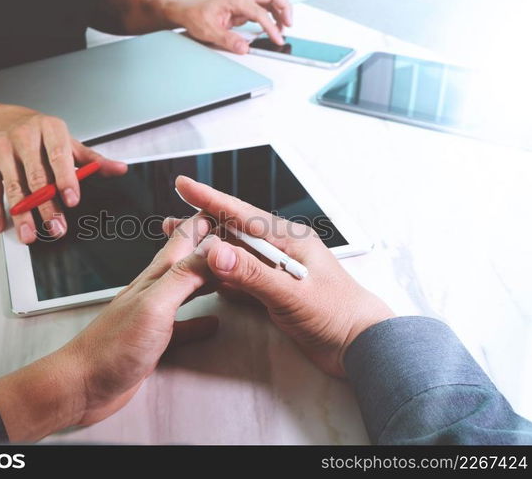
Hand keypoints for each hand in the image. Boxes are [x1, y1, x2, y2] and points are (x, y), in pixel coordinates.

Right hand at [0, 105, 127, 243]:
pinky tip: (1, 225)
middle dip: (46, 206)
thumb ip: (92, 159)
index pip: (59, 156)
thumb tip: (120, 169)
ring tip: (30, 235)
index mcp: (49, 129)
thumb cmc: (38, 133)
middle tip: (56, 227)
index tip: (72, 200)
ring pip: (13, 186)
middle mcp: (24, 136)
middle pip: (36, 177)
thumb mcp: (66, 141)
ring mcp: (2, 148)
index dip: (66, 180)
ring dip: (21, 214)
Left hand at [0, 215, 217, 440]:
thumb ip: (183, 277)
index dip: (206, 221)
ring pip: (188, 287)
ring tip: (228, 270)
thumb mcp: (154, 306)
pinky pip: (184, 325)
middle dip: (212, 245)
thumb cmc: (111, 348)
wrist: (82, 385)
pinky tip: (212, 322)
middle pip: (189, 259)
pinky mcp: (155, 340)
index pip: (185, 237)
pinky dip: (201, 320)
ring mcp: (154, 314)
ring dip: (208, 276)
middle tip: (236, 235)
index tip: (228, 208)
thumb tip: (213, 250)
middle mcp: (155, 290)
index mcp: (156, 277)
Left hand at [164, 0, 291, 53]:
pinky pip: (263, 8)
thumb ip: (228, 40)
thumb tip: (244, 47)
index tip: (277, 39)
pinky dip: (272, 16)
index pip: (260, 12)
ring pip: (270, 0)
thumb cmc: (195, 15)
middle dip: (285, 9)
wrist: (186, 12)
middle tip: (288, 26)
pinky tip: (272, 28)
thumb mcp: (209, 31)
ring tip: (283, 29)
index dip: (271, 27)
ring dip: (280, 12)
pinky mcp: (243, 8)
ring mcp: (244, 1)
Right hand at [170, 176, 393, 376]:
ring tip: (180, 248)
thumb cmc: (337, 315)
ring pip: (235, 255)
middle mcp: (281, 250)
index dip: (210, 199)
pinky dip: (221, 276)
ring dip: (208, 252)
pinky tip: (205, 276)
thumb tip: (216, 252)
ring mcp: (277, 270)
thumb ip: (253, 274)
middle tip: (171, 223)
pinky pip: (241, 278)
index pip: (242, 214)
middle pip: (233, 232)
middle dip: (201, 226)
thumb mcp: (292, 294)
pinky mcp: (275, 291)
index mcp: (289, 240)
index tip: (184, 185)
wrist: (361, 346)